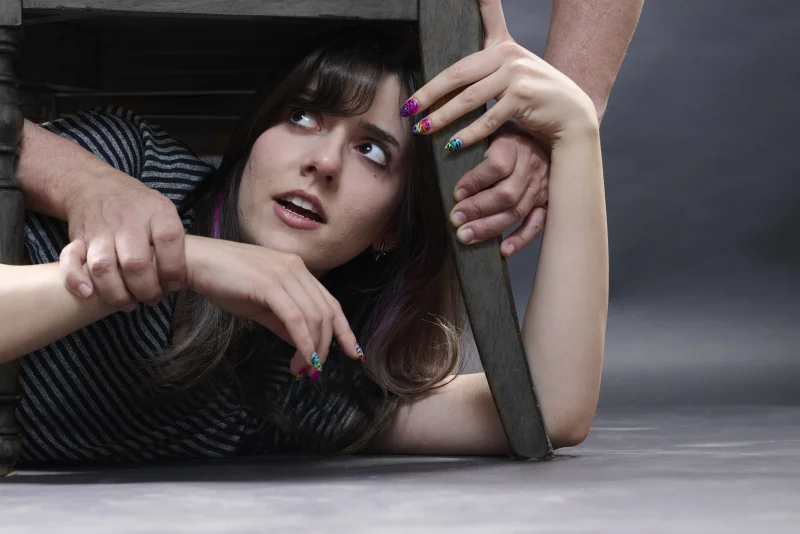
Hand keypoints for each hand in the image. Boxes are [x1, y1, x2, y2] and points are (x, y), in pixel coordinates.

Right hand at [59, 171, 186, 309]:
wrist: (95, 186)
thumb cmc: (138, 207)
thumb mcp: (164, 211)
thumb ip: (173, 241)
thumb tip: (176, 281)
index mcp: (155, 212)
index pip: (169, 240)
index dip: (174, 269)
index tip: (173, 284)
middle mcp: (127, 221)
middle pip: (135, 262)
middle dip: (145, 289)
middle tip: (152, 299)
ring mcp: (100, 230)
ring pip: (103, 267)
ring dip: (116, 293)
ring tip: (129, 304)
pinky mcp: (77, 239)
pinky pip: (70, 260)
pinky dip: (75, 279)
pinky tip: (87, 294)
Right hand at [184, 236, 361, 378]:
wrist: (195, 263)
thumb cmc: (224, 281)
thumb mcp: (261, 305)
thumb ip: (283, 322)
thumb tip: (302, 345)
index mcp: (297, 270)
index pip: (331, 303)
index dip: (344, 330)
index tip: (354, 353)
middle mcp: (296, 269)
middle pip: (327, 312)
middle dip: (327, 346)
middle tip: (314, 371)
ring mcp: (284, 274)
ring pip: (314, 317)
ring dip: (314, 349)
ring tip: (303, 370)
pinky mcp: (270, 284)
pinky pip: (295, 318)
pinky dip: (304, 342)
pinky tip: (302, 359)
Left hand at [402, 0, 597, 157]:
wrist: (572, 114)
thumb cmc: (538, 97)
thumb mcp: (515, 71)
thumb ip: (490, 66)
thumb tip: (454, 80)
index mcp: (504, 46)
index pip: (488, 18)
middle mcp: (509, 55)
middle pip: (457, 74)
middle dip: (429, 94)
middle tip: (408, 108)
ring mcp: (516, 75)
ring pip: (468, 99)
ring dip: (442, 117)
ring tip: (423, 129)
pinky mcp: (522, 98)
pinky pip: (487, 119)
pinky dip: (468, 134)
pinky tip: (452, 144)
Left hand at [449, 121, 548, 256]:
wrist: (542, 132)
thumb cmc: (505, 135)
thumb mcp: (489, 128)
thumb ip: (470, 139)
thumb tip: (446, 150)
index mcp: (513, 146)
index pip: (496, 166)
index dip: (474, 181)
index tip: (456, 193)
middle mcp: (530, 167)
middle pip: (506, 194)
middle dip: (477, 209)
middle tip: (455, 220)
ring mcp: (539, 187)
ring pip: (516, 211)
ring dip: (489, 227)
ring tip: (466, 236)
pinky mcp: (546, 203)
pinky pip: (536, 224)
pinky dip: (521, 239)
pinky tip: (503, 251)